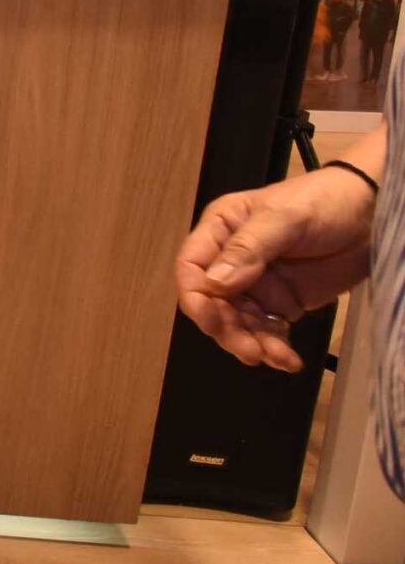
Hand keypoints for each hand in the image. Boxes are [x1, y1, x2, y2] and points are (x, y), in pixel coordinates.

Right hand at [174, 167, 378, 371]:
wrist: (371, 214)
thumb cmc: (323, 203)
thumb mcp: (284, 218)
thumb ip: (249, 248)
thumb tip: (214, 284)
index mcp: (220, 230)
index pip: (192, 267)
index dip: (195, 296)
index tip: (211, 319)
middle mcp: (230, 261)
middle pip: (213, 304)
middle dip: (228, 330)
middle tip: (251, 352)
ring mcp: (256, 285)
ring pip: (239, 324)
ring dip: (253, 345)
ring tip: (277, 358)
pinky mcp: (282, 304)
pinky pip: (268, 332)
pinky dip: (276, 350)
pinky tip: (289, 360)